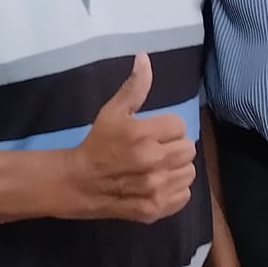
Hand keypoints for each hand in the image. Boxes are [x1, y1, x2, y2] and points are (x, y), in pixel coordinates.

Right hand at [66, 54, 197, 223]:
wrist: (78, 184)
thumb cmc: (97, 144)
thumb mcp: (112, 112)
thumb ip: (134, 86)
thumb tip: (144, 57)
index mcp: (143, 134)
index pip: (180, 126)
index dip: (167, 128)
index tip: (153, 133)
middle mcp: (153, 161)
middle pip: (188, 149)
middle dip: (174, 147)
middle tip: (157, 149)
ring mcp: (155, 188)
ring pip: (188, 172)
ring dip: (177, 168)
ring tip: (158, 167)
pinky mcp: (155, 209)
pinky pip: (184, 195)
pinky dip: (175, 190)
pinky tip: (158, 184)